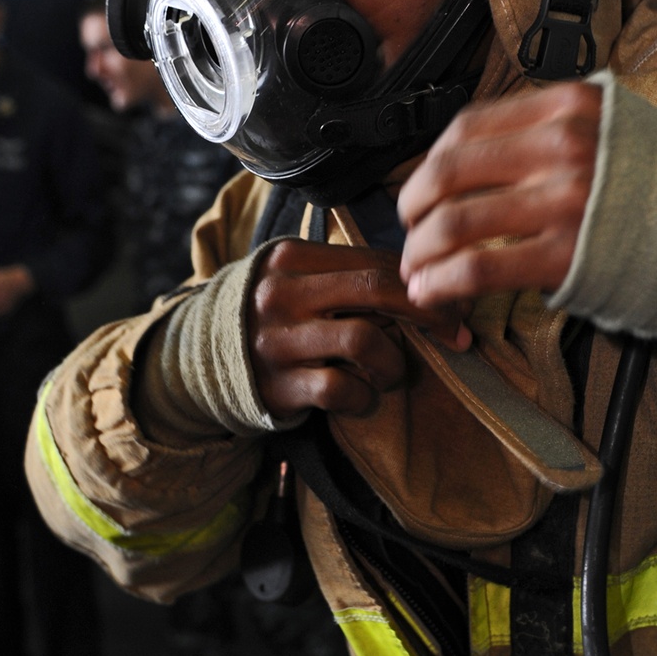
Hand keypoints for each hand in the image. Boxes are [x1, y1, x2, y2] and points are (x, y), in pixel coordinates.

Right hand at [248, 239, 470, 419]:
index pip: (376, 261)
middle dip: (429, 314)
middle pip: (377, 290)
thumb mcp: (296, 281)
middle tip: (457, 336)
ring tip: (390, 373)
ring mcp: (276, 339)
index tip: (457, 304)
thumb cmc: (271, 318)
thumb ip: (347, 276)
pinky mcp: (275, 385)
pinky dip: (361, 397)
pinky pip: (340, 389)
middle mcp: (281, 293)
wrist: (199, 365)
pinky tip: (358, 397)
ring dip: (393, 363)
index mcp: (292, 258)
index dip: (426, 283)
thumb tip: (428, 281)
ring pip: (365, 341)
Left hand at [398, 82, 601, 306]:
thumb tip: (475, 153)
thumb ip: (551, 127)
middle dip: (414, 205)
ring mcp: (563, 200)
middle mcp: (562, 145)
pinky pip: (479, 268)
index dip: (431, 160)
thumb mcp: (614, 127)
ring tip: (416, 269)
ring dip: (422, 250)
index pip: (469, 125)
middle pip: (451, 170)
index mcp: (568, 105)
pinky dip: (443, 283)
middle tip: (407, 227)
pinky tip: (431, 293)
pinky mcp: (564, 255)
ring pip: (457, 221)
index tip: (422, 185)